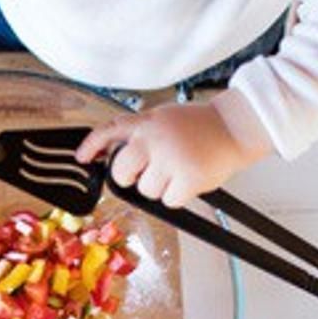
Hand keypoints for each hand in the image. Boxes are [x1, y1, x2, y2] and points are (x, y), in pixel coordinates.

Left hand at [77, 101, 261, 206]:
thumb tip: (113, 155)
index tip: (82, 157)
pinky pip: (168, 201)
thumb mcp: (164, 117)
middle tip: (150, 171)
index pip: (109, 130)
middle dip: (131, 178)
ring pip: (146, 191)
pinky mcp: (187, 179)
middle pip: (121, 173)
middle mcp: (154, 140)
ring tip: (178, 169)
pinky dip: (177, 196)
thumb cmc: (201, 126)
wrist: (235, 128)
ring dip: (160, 187)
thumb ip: (140, 133)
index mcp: (147, 122)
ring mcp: (170, 160)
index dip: (91, 145)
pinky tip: (188, 179)